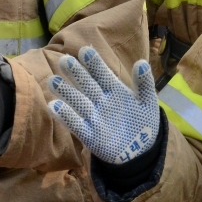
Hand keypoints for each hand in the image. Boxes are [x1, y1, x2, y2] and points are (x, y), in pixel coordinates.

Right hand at [47, 47, 159, 164]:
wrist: (142, 151)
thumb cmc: (144, 121)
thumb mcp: (148, 102)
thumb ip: (144, 83)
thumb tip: (141, 62)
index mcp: (115, 91)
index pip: (103, 74)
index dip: (94, 63)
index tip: (85, 51)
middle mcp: (101, 101)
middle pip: (87, 85)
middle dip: (77, 73)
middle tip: (64, 60)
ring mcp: (94, 117)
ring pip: (78, 102)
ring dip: (66, 92)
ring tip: (53, 80)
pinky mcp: (89, 135)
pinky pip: (76, 124)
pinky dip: (65, 116)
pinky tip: (54, 106)